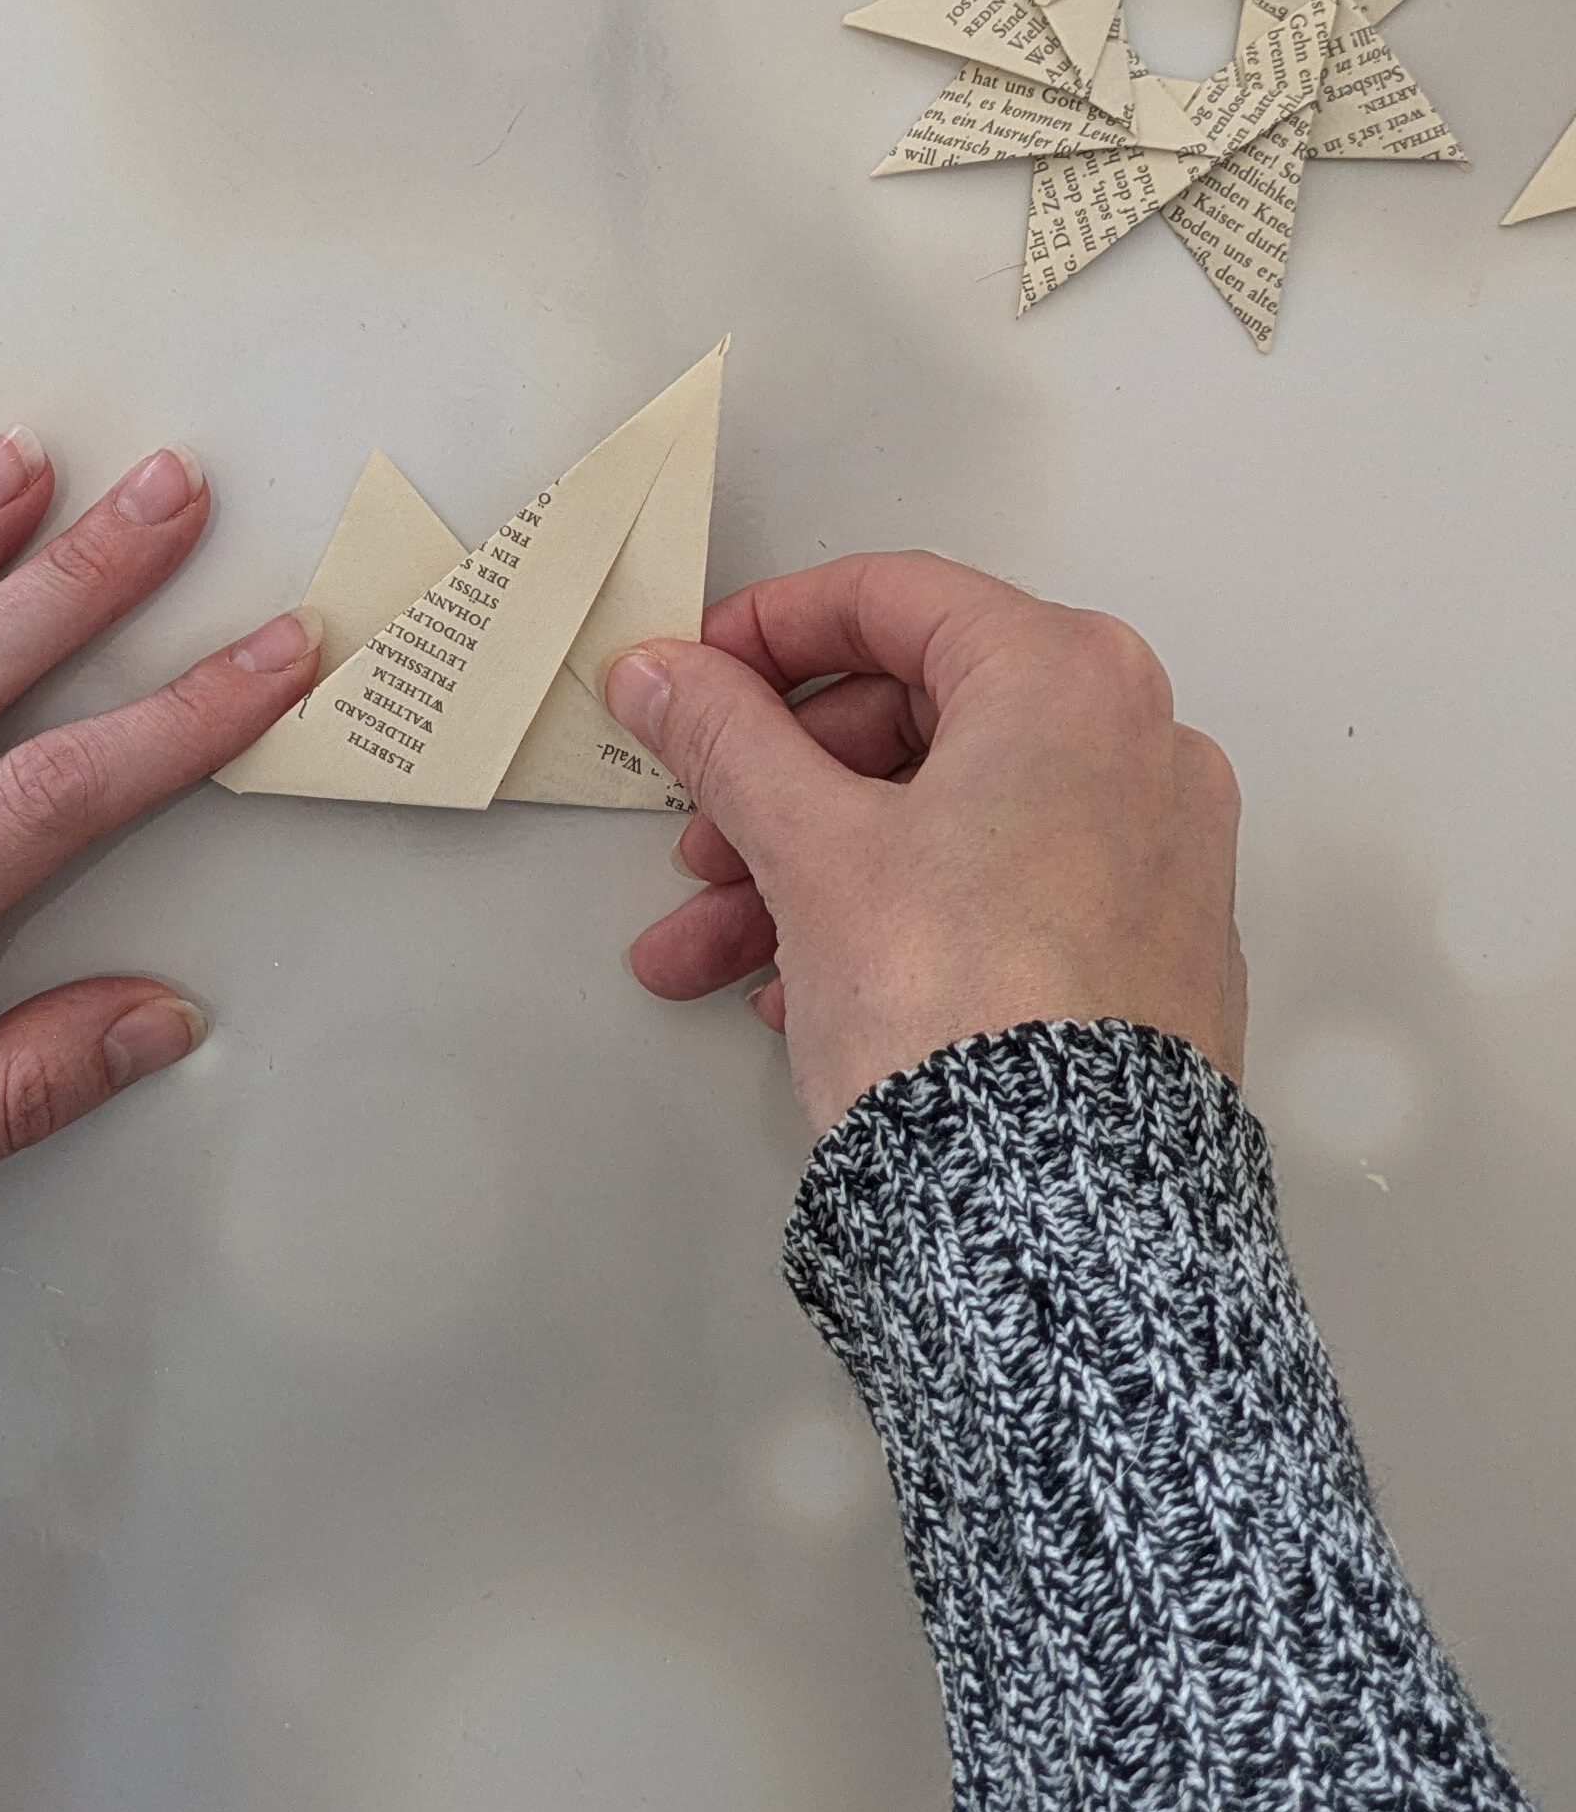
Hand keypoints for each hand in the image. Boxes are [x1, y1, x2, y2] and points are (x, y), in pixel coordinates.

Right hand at [605, 553, 1243, 1133]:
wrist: (1058, 1213)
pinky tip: (794, 991)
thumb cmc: (947, 999)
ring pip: (942, 821)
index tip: (688, 678)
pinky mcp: (1151, 951)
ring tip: (702, 955)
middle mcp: (1137, 745)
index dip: (768, 631)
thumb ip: (723, 737)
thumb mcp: (807, 848)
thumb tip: (656, 671)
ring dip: (805, 871)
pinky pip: (997, 893)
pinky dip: (890, 917)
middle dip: (771, 788)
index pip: (893, 598)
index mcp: (1066, 680)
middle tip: (690, 846)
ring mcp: (1156, 853)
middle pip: (913, 719)